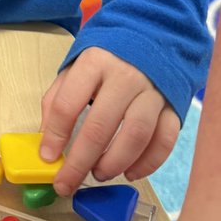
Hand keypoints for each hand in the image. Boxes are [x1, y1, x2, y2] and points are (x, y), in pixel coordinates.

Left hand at [39, 47, 179, 195]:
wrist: (151, 36)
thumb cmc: (106, 60)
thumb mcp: (75, 69)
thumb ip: (58, 100)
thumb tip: (48, 141)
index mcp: (94, 62)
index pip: (68, 104)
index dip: (55, 136)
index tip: (48, 158)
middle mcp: (125, 76)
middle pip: (100, 126)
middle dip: (80, 162)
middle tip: (68, 183)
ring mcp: (152, 91)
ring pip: (135, 136)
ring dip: (114, 163)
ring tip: (98, 174)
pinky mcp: (173, 106)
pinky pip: (164, 141)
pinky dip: (148, 164)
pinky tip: (130, 173)